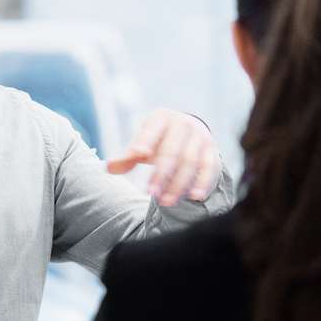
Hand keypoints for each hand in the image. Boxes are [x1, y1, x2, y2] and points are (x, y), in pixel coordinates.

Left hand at [105, 109, 220, 205]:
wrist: (190, 130)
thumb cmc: (159, 140)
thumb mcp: (143, 143)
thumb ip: (128, 158)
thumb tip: (108, 168)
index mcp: (162, 118)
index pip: (152, 131)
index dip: (146, 141)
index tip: (138, 154)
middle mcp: (184, 125)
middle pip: (172, 151)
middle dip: (162, 174)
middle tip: (151, 194)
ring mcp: (200, 137)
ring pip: (191, 162)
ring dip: (179, 183)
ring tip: (166, 202)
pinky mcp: (212, 151)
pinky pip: (210, 167)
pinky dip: (203, 182)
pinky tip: (194, 197)